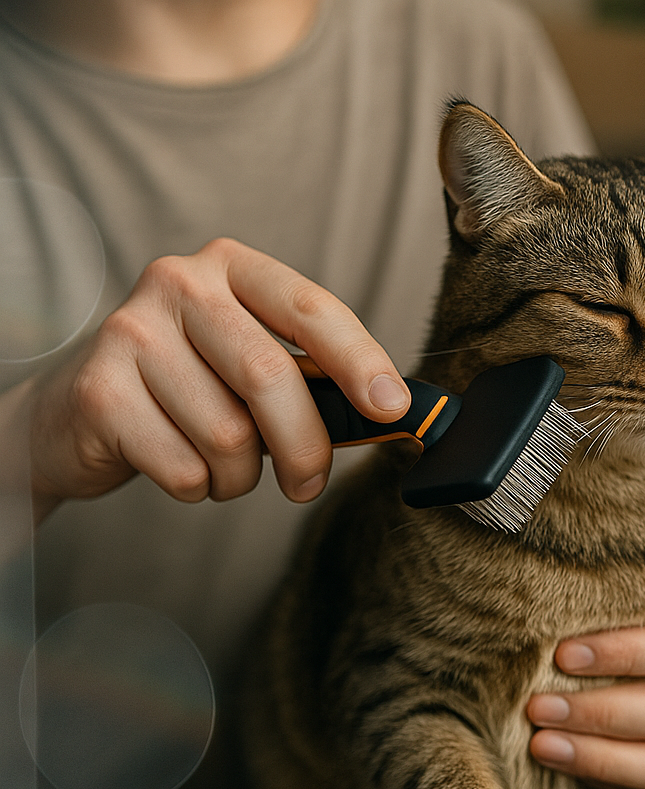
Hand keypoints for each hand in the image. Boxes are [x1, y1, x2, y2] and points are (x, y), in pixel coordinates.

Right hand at [26, 237, 408, 519]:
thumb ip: (313, 378)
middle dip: (304, 446)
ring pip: (229, 435)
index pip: (311, 309)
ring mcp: (132, 332)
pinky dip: (198, 487)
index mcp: (232, 269)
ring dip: (240, 475)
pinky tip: (179, 465)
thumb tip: (393, 413)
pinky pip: (185, 467)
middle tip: (307, 484)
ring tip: (221, 465)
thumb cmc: (188, 390)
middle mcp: (178, 284)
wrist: (76, 416)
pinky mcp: (99, 390)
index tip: (393, 407)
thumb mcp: (251, 366)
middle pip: (269, 376)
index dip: (360, 360)